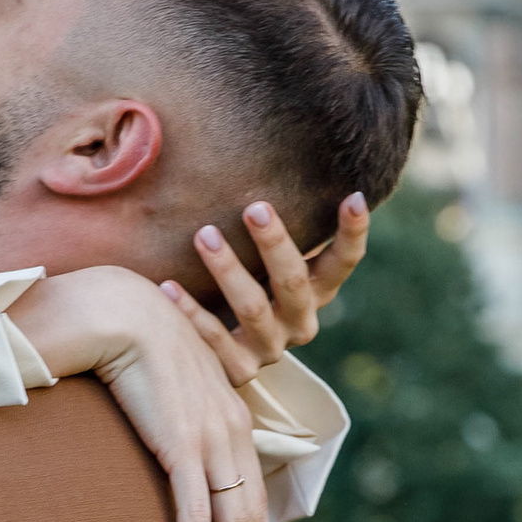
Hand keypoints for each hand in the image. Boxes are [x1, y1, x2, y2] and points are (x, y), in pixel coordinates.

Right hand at [16, 264, 269, 521]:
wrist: (115, 309)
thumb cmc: (130, 344)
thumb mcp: (165, 388)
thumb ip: (176, 418)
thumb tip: (165, 443)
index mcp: (230, 418)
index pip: (250, 494)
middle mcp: (230, 430)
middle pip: (249, 516)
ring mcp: (209, 437)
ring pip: (231, 521)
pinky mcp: (181, 441)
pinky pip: (193, 509)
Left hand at [167, 193, 371, 383]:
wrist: (217, 364)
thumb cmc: (242, 288)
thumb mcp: (265, 263)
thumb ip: (274, 228)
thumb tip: (273, 149)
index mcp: (316, 293)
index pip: (344, 263)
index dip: (353, 233)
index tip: (354, 196)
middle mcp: (301, 322)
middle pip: (293, 281)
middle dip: (275, 243)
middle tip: (254, 206)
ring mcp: (270, 349)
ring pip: (253, 309)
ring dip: (228, 270)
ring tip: (204, 235)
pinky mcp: (237, 372)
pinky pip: (214, 342)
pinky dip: (191, 313)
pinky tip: (167, 287)